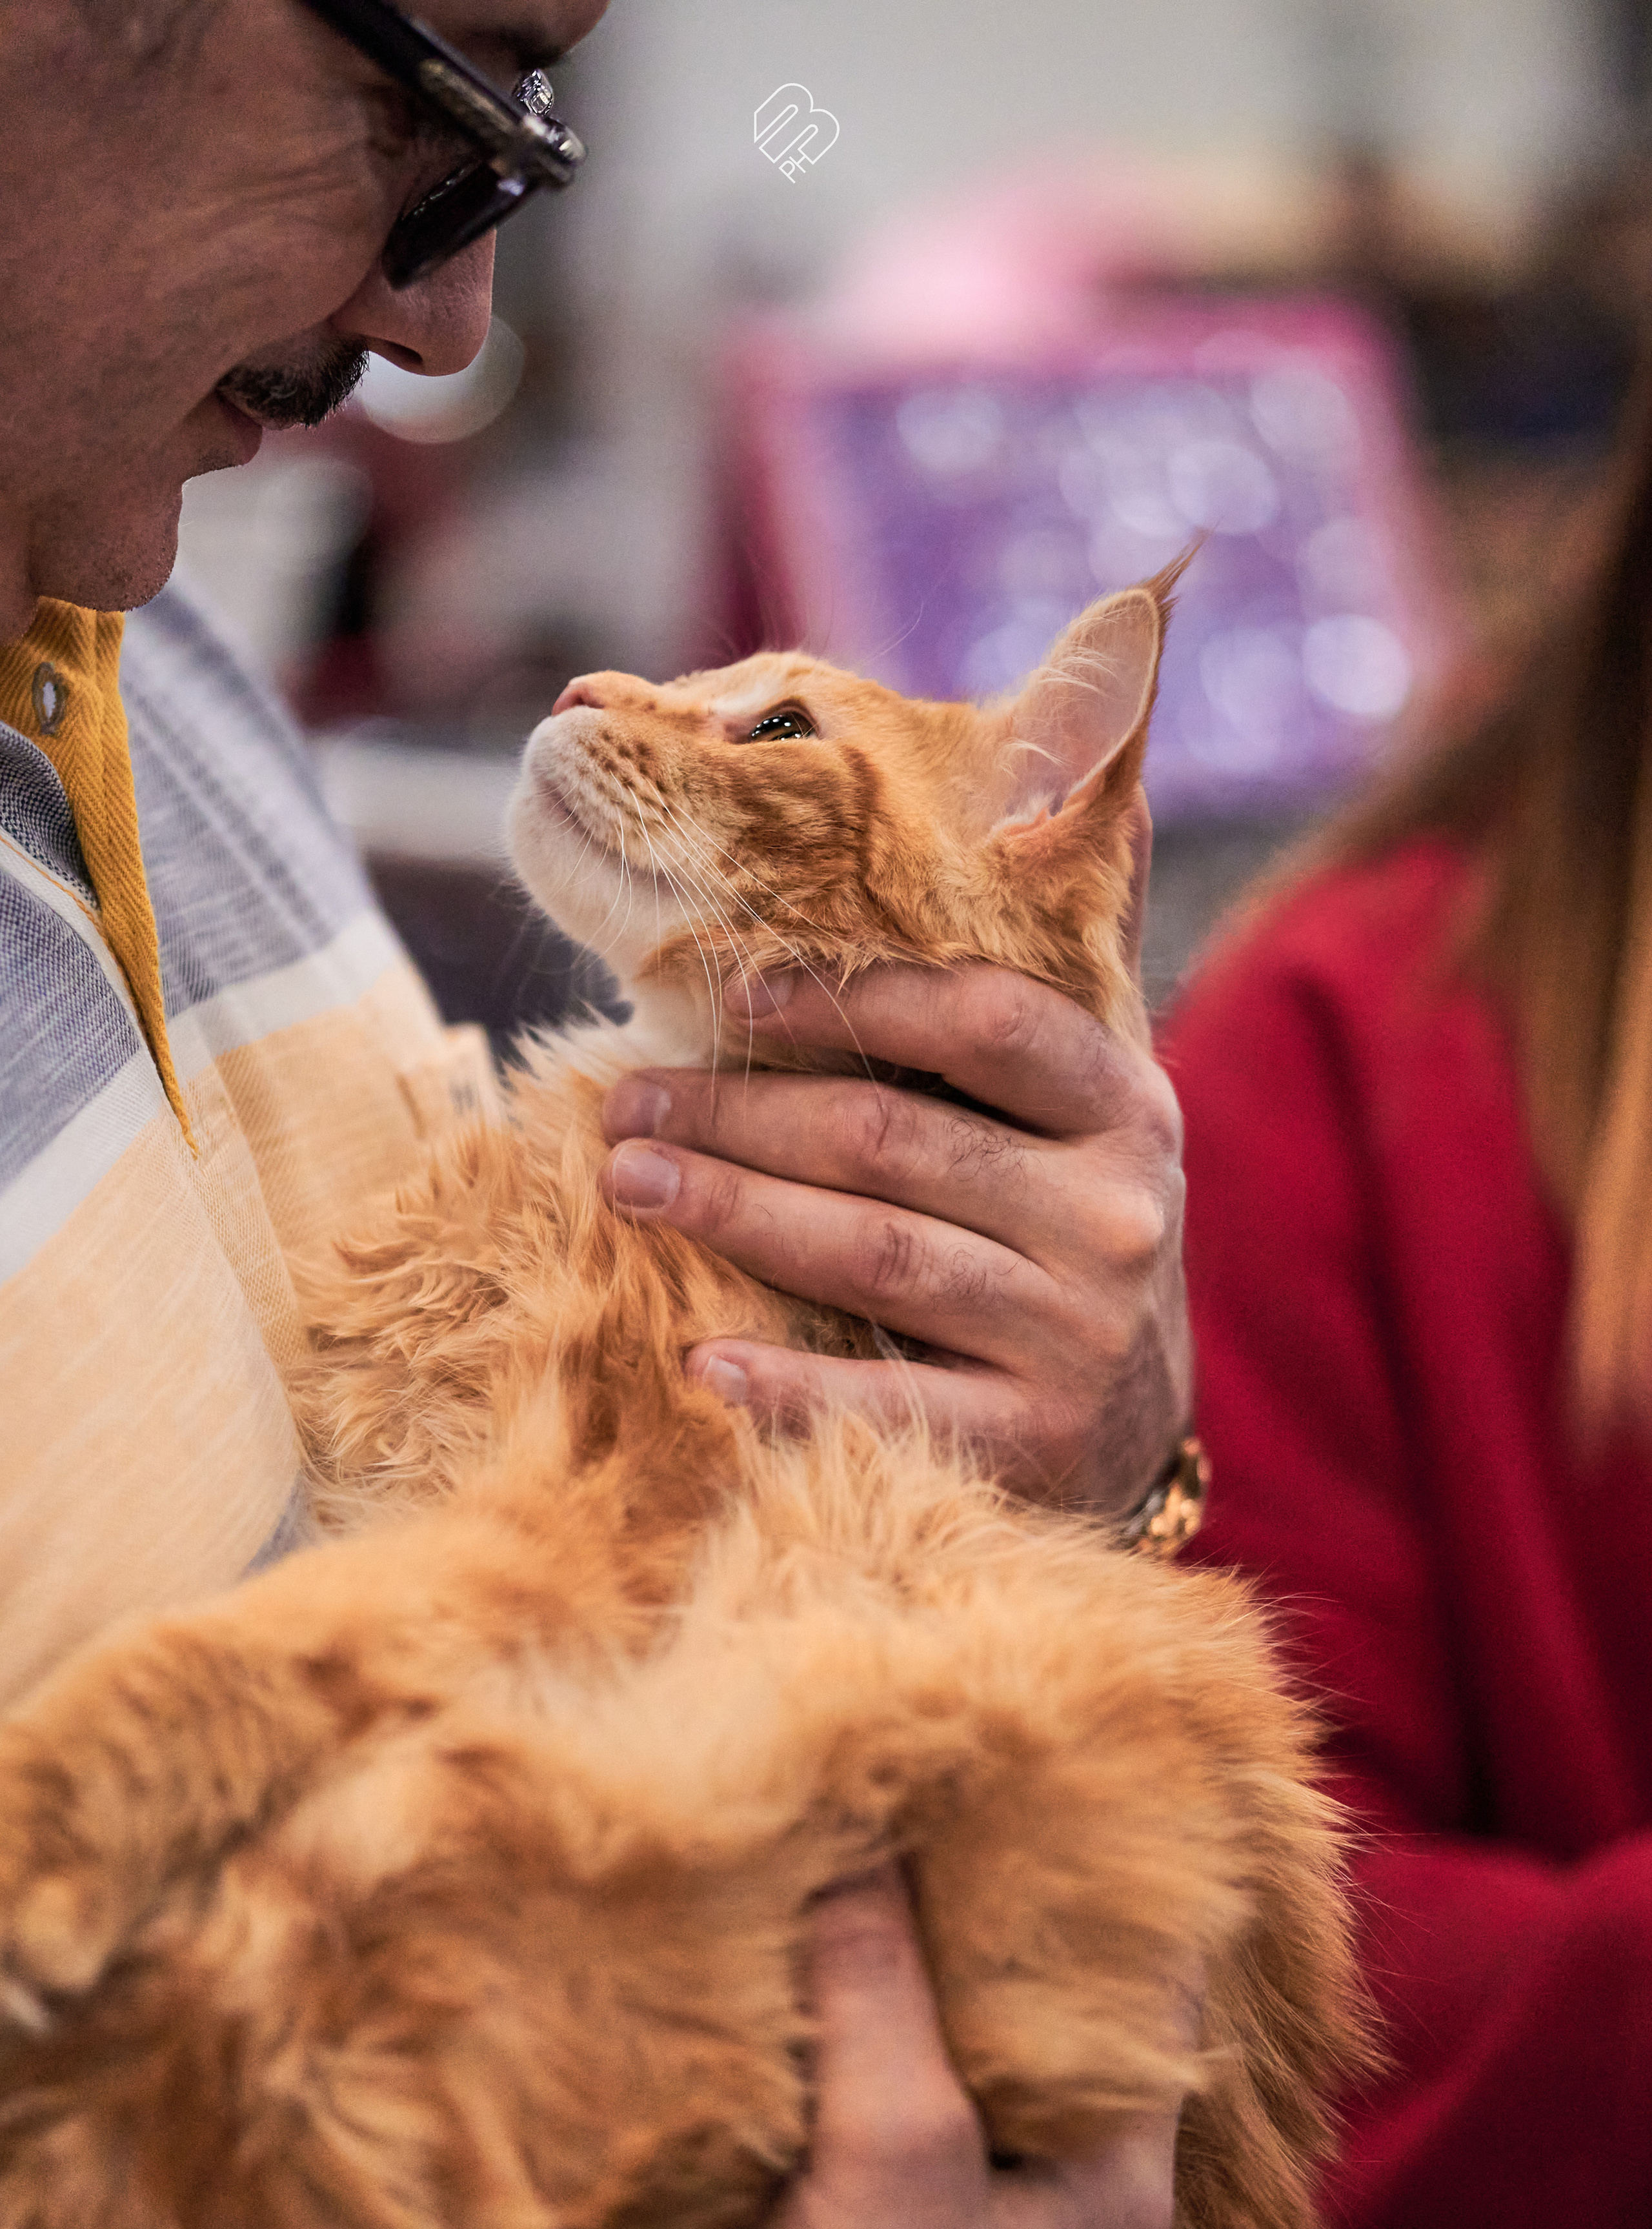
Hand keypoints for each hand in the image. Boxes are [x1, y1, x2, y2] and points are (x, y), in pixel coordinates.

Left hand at [600, 837, 1188, 1514]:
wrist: (1128, 1433)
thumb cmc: (1064, 1230)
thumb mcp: (1089, 1101)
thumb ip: (1065, 960)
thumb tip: (1090, 748)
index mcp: (1122, 1105)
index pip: (987, 1021)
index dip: (853, 998)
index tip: (729, 993)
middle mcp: (1117, 1214)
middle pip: (896, 1139)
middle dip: (742, 1115)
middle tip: (623, 1104)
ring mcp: (1080, 1334)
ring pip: (878, 1253)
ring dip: (735, 1215)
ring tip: (626, 1187)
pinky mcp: (1035, 1443)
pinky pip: (890, 1405)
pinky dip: (789, 1388)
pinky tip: (700, 1360)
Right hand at [723, 1869, 1177, 2228]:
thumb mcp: (888, 2150)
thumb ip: (877, 1990)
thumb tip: (860, 1835)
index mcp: (1122, 2184)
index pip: (1158, 1995)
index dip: (1120, 1893)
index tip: (1072, 1795)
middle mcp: (1090, 2224)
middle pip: (1071, 2040)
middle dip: (1015, 1943)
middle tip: (957, 1827)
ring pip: (1001, 2098)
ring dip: (947, 2016)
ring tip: (892, 1907)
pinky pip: (943, 2157)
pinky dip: (904, 2086)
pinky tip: (845, 2043)